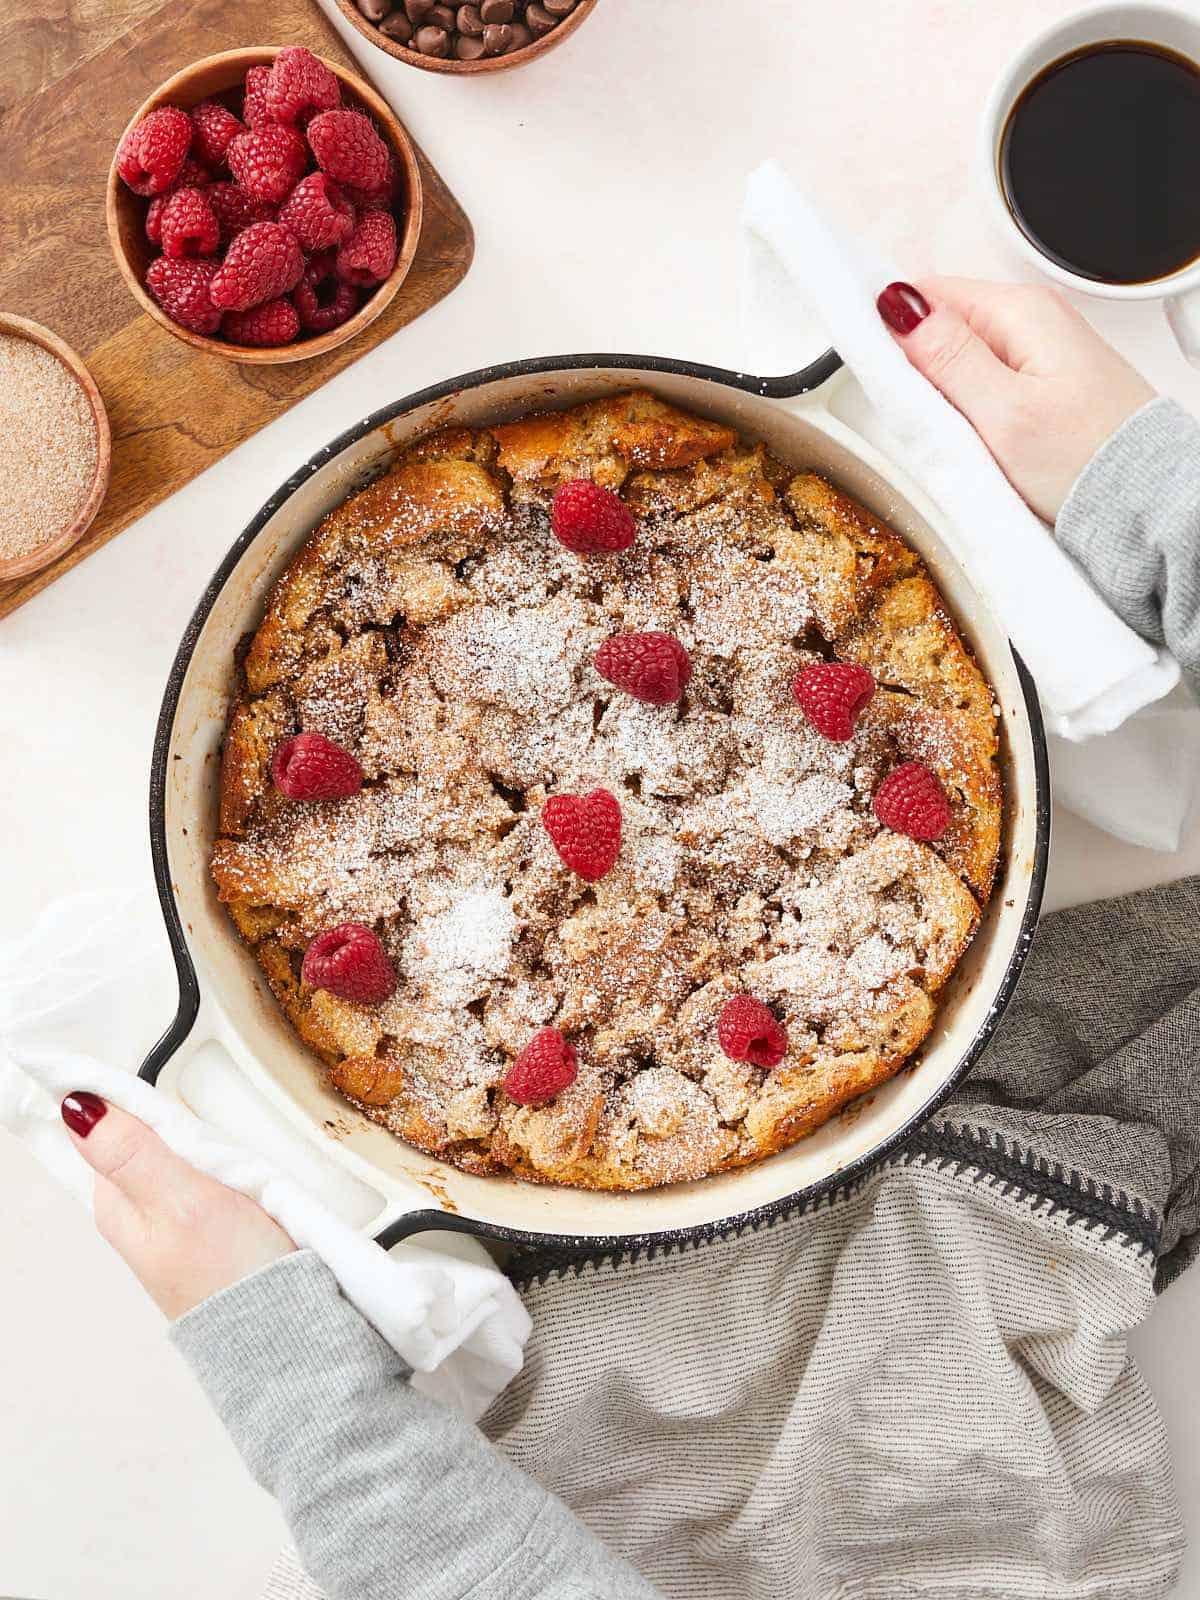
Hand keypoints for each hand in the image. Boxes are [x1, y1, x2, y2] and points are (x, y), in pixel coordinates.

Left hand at [62, 1092, 294, 1319]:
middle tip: (200, 1110)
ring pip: (175, 1153)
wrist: (284, 1333)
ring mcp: (172, 1219)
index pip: (105, 1125)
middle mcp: (136, 1210)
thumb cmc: (228, 1275)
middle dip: (168, 1114)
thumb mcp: (179, 1200)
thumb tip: (74, 1106)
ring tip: (224, 1138)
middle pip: (142, 1136)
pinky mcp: (208, 1226)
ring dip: (198, 1136)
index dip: (127, 1094)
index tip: (157, 1076)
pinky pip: (203, 1174)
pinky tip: (234, 1162)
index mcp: (115, 1203)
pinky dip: (218, 1159)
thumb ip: (131, 1152)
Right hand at [877, 277, 1154, 521]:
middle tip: (924, 414)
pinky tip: (975, 436)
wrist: (1142, 501)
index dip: (893, 327)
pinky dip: (970, 408)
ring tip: (953, 431)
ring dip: (944, 393)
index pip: (930, 292)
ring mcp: (1041, 353)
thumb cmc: (1085, 459)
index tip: (878, 367)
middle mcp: (1034, 321)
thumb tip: (901, 306)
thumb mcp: (1001, 411)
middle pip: (945, 327)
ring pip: (963, 359)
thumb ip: (947, 357)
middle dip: (918, 367)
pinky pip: (987, 384)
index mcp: (1021, 311)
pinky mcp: (1044, 385)